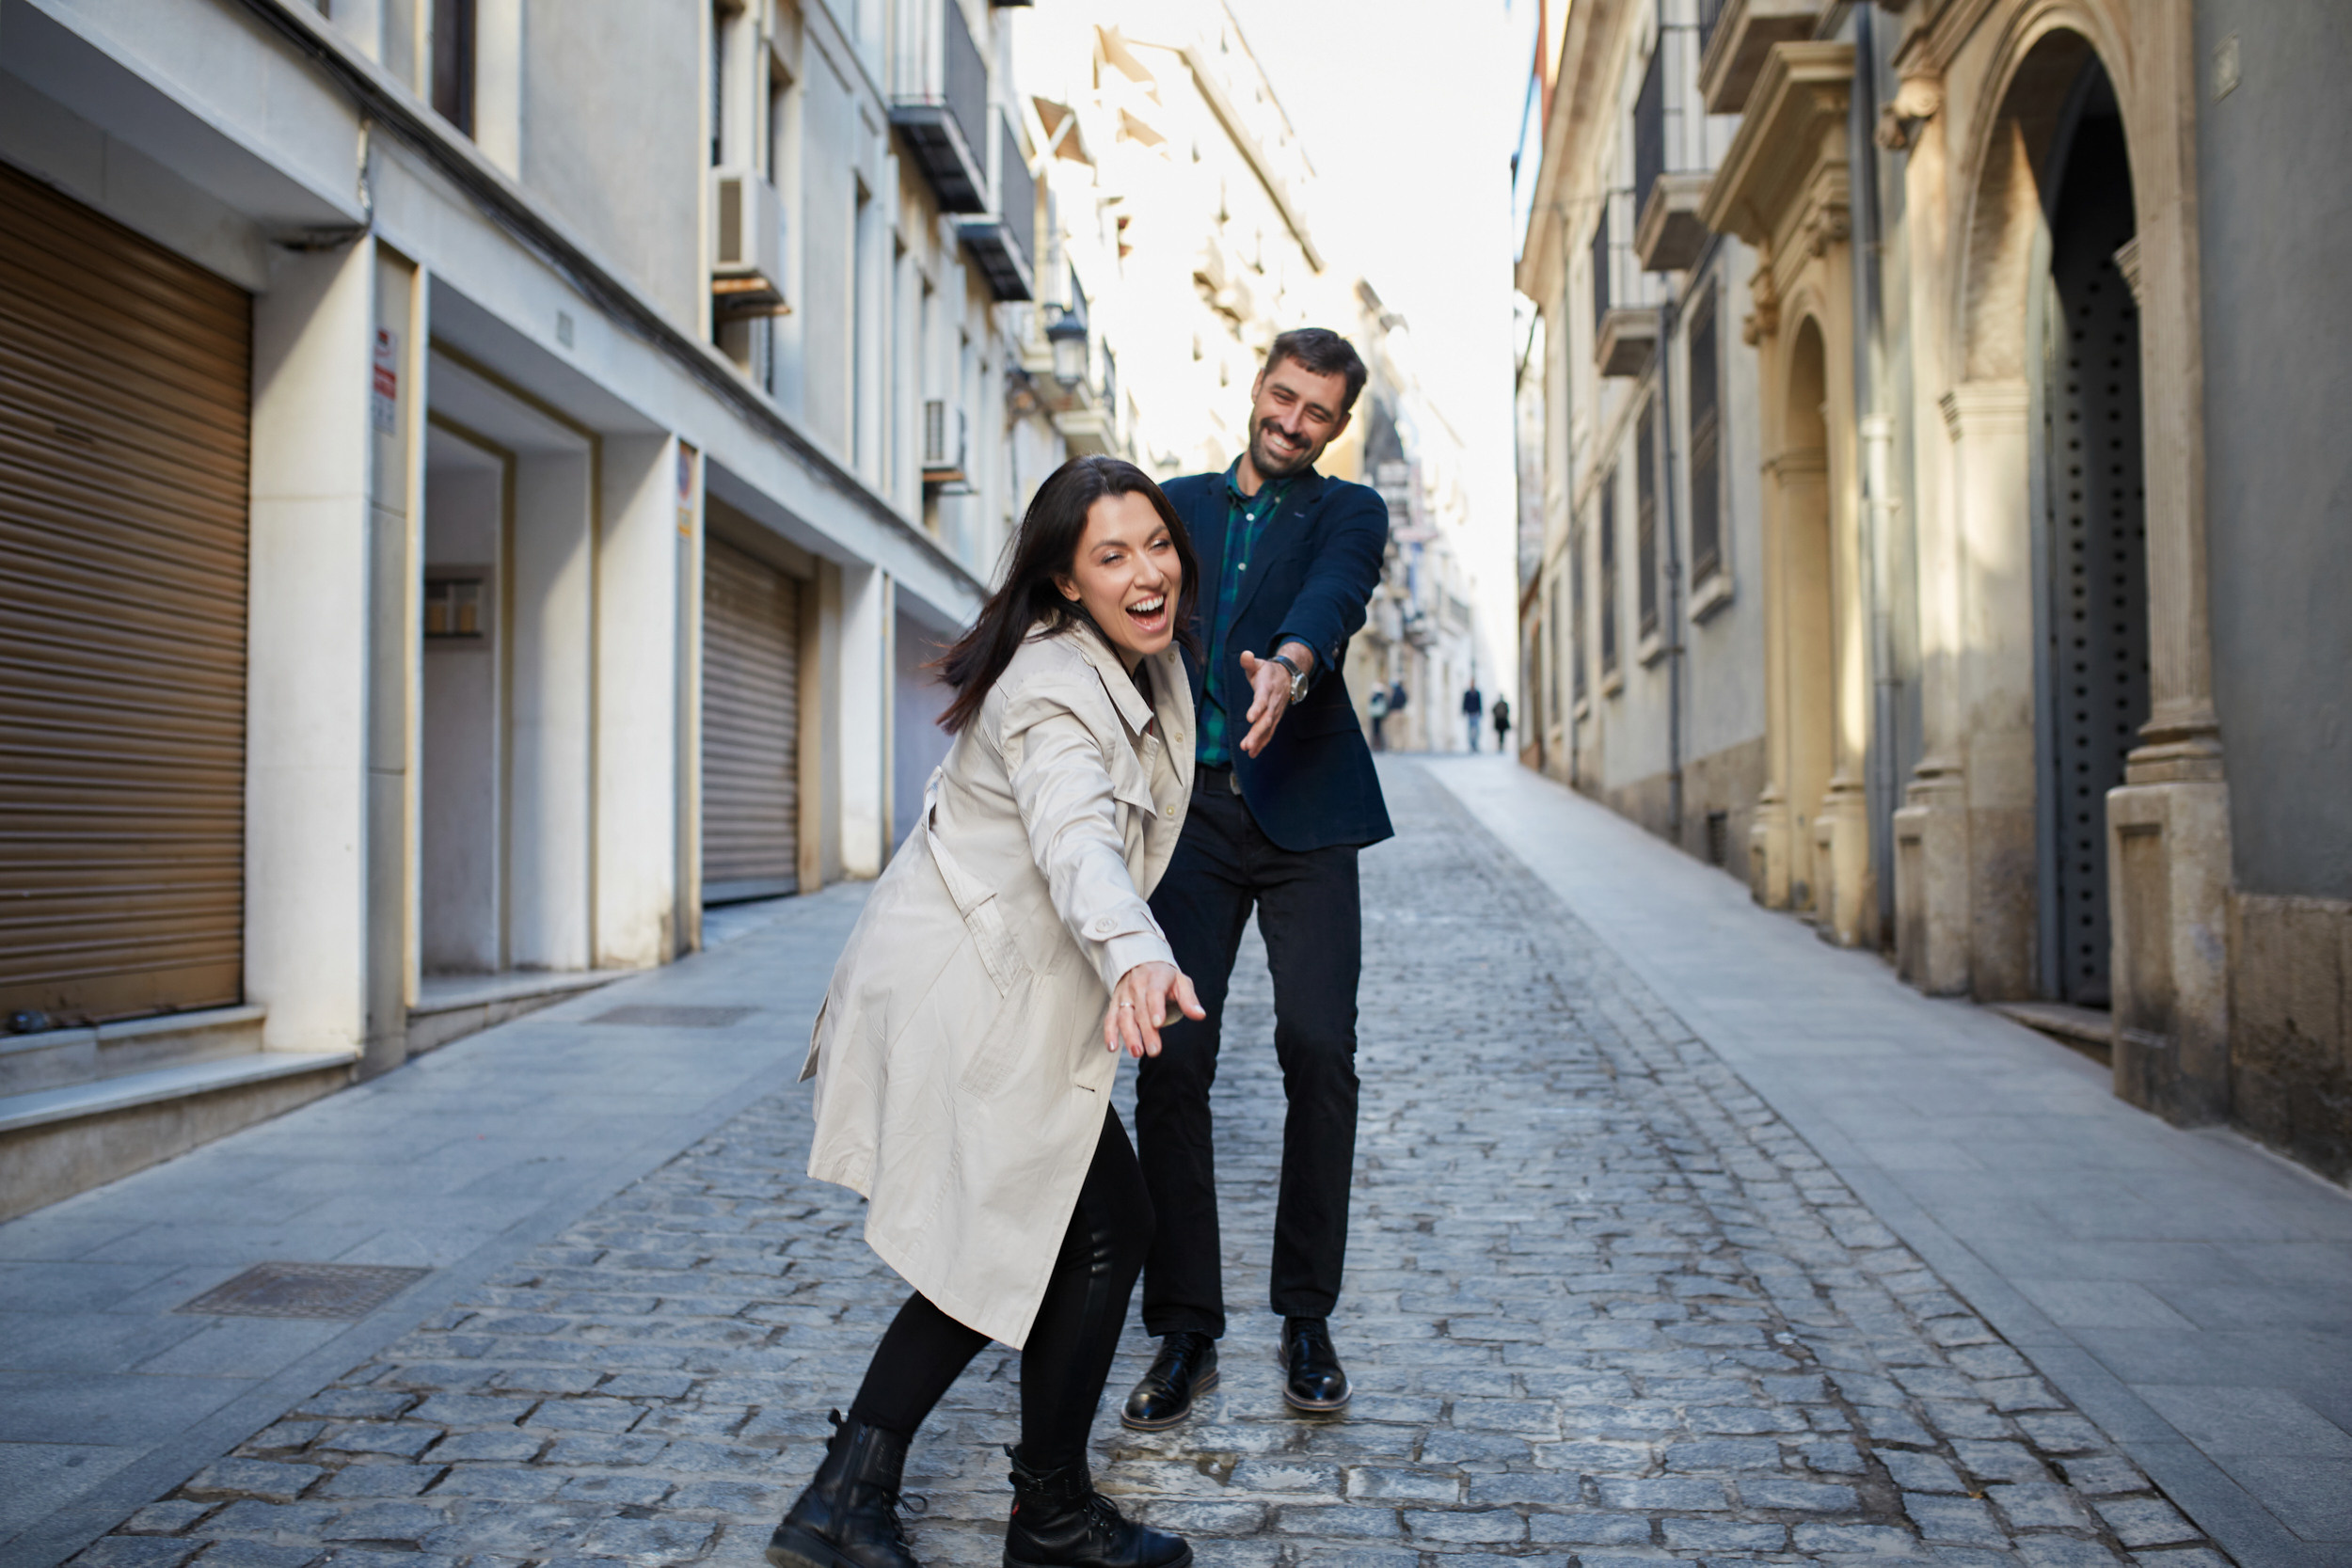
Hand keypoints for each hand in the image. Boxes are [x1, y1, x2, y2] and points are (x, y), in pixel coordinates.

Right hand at [1104, 961, 1205, 1057]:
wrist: (1141, 963)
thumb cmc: (1166, 978)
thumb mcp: (1181, 982)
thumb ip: (1189, 1000)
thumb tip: (1200, 1016)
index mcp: (1156, 978)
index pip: (1154, 993)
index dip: (1156, 1008)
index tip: (1158, 1024)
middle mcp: (1137, 986)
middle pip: (1141, 1011)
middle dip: (1146, 1032)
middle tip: (1154, 1051)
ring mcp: (1124, 995)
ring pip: (1124, 1016)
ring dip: (1129, 1035)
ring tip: (1137, 1052)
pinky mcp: (1115, 1003)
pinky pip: (1110, 1018)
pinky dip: (1109, 1032)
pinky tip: (1112, 1047)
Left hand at [1237, 642, 1313, 757]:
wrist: (1288, 677)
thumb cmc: (1268, 671)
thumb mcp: (1258, 664)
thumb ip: (1249, 662)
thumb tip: (1245, 655)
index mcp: (1267, 689)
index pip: (1262, 700)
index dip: (1257, 709)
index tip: (1250, 718)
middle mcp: (1273, 703)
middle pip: (1266, 719)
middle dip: (1256, 733)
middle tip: (1246, 744)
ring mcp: (1275, 712)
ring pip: (1268, 729)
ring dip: (1259, 741)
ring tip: (1248, 751)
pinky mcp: (1274, 719)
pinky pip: (1269, 732)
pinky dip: (1262, 743)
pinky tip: (1252, 753)